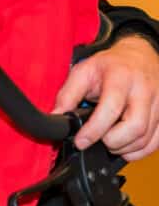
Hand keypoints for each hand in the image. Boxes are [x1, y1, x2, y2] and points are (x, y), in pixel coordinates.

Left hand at [53, 36, 158, 159]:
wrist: (140, 55)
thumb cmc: (111, 64)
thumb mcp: (84, 71)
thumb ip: (68, 94)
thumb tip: (56, 117)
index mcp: (122, 77)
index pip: (111, 108)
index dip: (94, 130)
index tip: (81, 141)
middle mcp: (144, 90)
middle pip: (135, 127)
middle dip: (112, 142)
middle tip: (98, 140)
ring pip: (146, 138)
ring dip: (124, 148)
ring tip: (108, 141)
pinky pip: (156, 142)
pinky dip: (139, 151)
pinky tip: (124, 145)